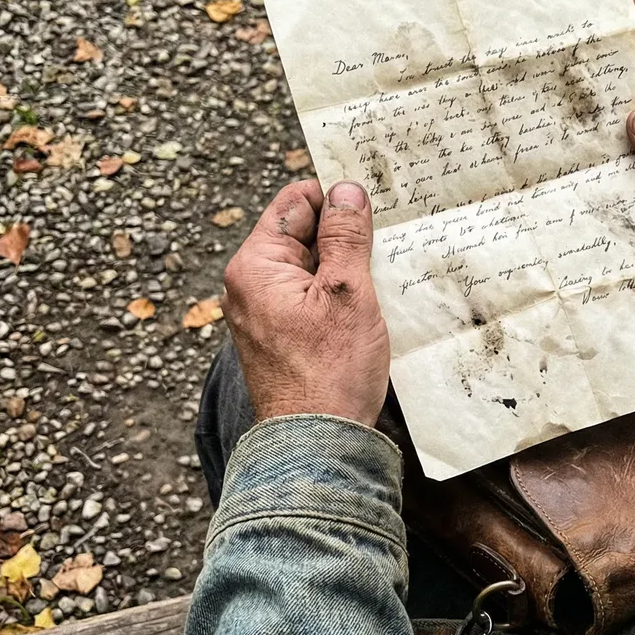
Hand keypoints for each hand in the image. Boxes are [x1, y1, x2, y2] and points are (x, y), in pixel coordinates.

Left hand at [221, 180, 390, 426]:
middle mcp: (250, 285)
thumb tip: (346, 190)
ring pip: (311, 267)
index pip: (295, 202)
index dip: (335, 199)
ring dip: (345, 267)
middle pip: (302, 234)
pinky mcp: (281, 336)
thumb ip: (345, 236)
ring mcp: (264, 313)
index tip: (373, 206)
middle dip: (343, 235)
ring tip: (379, 279)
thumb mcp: (348, 292)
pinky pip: (310, 297)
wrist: (318, 444)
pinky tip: (366, 307)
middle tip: (385, 243)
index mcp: (256, 266)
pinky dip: (338, 294)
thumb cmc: (330, 371)